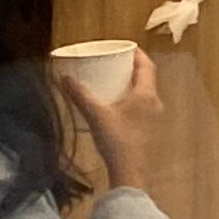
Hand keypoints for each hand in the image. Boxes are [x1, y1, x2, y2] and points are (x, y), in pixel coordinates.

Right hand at [67, 46, 164, 191]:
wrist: (130, 172)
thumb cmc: (117, 141)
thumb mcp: (96, 115)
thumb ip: (80, 95)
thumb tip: (64, 77)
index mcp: (146, 94)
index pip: (147, 66)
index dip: (138, 54)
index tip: (126, 46)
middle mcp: (155, 103)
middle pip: (147, 78)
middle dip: (133, 68)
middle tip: (116, 61)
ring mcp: (154, 117)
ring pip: (145, 92)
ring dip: (133, 83)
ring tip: (115, 79)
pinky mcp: (149, 129)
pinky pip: (143, 105)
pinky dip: (132, 98)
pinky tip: (118, 103)